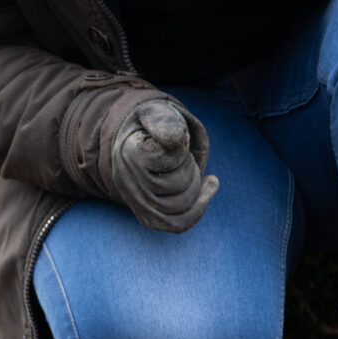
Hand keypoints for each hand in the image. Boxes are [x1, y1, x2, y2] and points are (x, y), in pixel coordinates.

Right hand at [104, 97, 217, 233]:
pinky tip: (209, 188)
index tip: (175, 139)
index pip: (173, 157)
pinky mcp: (147, 218)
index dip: (182, 148)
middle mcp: (128, 182)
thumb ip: (164, 121)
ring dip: (195, 186)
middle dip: (190, 168)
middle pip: (178, 184)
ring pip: (182, 205)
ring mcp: (136, 203)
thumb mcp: (154, 114)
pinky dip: (199, 208)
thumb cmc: (149, 129)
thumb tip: (176, 139)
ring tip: (191, 171)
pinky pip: (179, 224)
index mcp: (129, 152)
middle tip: (184, 157)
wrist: (132, 148)